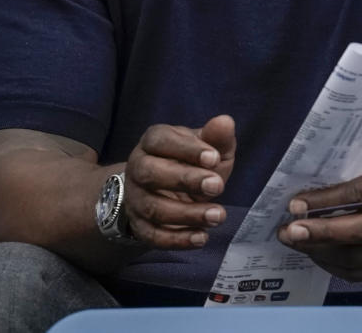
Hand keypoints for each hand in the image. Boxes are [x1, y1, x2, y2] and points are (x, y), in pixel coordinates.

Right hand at [120, 115, 235, 249]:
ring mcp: (135, 198)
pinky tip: (202, 237)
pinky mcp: (139, 226)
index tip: (214, 158)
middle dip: (185, 180)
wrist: (167, 192)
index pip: (161, 140)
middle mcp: (138, 168)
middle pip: (150, 173)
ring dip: (187, 214)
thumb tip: (225, 122)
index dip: (187, 149)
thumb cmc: (192, 164)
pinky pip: (152, 235)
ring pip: (153, 207)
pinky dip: (177, 239)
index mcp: (153, 142)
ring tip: (218, 215)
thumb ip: (216, 137)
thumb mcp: (208, 148)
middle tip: (217, 186)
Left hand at [277, 155, 361, 281]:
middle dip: (320, 233)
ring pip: (358, 258)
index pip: (359, 194)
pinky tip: (315, 253)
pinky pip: (360, 274)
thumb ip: (351, 172)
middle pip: (360, 231)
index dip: (326, 201)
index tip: (295, 205)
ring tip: (294, 242)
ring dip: (321, 252)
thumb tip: (308, 186)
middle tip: (289, 232)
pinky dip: (332, 266)